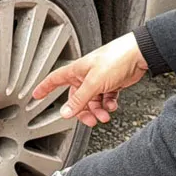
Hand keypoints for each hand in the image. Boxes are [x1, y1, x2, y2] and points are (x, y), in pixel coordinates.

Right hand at [32, 33, 148, 126]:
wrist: (138, 55)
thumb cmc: (115, 59)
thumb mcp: (94, 83)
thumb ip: (79, 100)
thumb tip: (65, 113)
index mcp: (76, 71)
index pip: (54, 79)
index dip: (44, 88)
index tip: (36, 95)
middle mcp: (86, 75)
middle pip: (77, 98)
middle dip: (83, 111)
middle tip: (90, 120)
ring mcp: (99, 80)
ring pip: (92, 101)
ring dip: (98, 111)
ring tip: (105, 115)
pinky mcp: (111, 83)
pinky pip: (105, 99)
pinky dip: (108, 105)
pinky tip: (112, 106)